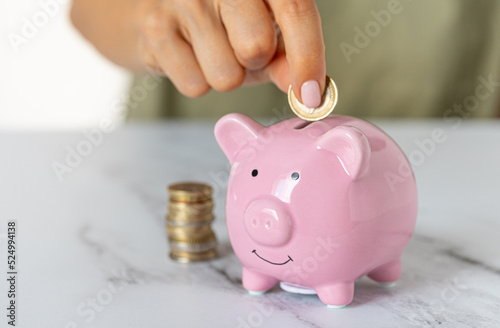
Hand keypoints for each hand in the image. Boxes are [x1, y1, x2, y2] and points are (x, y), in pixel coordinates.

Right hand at [139, 0, 325, 106]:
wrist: (160, 7)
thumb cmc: (221, 20)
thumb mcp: (263, 31)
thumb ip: (287, 57)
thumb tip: (309, 93)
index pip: (295, 10)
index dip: (308, 57)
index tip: (312, 95)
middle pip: (256, 49)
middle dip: (253, 62)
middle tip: (237, 46)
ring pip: (226, 77)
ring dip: (224, 75)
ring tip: (209, 49)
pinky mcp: (155, 28)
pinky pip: (195, 86)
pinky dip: (196, 80)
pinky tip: (187, 54)